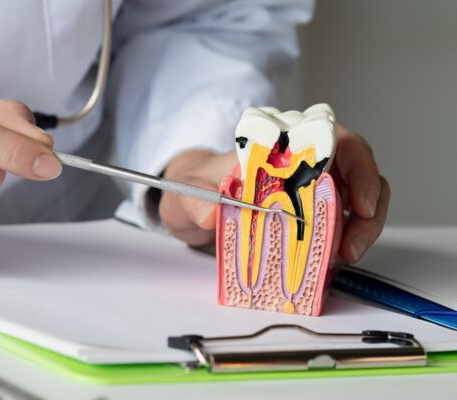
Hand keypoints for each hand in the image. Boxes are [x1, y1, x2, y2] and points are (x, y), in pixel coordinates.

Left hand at [158, 123, 389, 262]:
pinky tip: (328, 265)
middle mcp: (306, 161)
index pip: (338, 141)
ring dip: (359, 231)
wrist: (192, 201)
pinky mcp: (310, 216)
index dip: (360, 168)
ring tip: (341, 259)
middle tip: (351, 246)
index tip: (360, 203)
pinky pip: (338, 228)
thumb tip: (210, 215)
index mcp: (285, 142)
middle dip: (368, 211)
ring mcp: (312, 188)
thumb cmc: (198, 185)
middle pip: (360, 174)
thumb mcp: (189, 188)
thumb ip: (195, 198)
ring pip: (358, 203)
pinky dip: (340, 246)